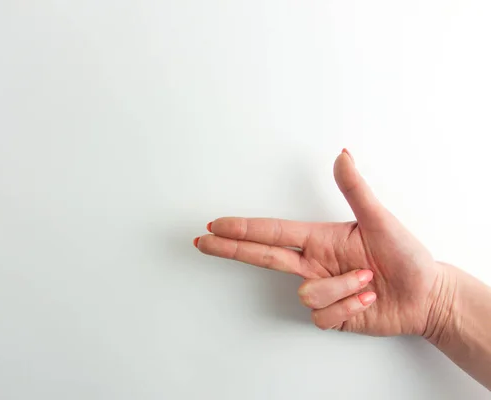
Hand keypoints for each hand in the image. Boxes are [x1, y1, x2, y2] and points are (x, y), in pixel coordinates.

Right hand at [194, 149, 446, 335]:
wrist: (427, 297)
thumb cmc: (407, 257)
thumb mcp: (382, 220)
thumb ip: (356, 190)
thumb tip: (342, 156)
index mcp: (320, 239)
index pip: (272, 231)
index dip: (242, 228)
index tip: (216, 225)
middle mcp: (314, 262)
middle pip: (263, 256)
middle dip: (232, 248)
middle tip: (203, 241)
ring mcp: (321, 289)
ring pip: (306, 293)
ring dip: (342, 288)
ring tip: (368, 280)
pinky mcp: (330, 314)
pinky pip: (321, 315)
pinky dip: (348, 308)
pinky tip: (366, 300)